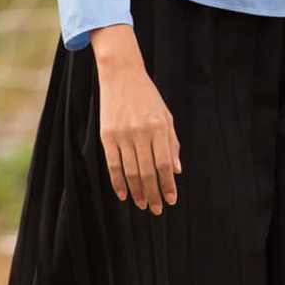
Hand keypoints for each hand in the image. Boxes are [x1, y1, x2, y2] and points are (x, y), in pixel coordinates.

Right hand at [89, 25, 180, 213]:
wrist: (121, 74)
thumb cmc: (148, 96)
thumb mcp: (166, 116)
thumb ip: (172, 143)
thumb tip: (176, 171)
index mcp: (159, 127)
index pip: (165, 164)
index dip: (168, 185)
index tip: (172, 200)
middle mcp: (141, 132)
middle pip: (148, 172)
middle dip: (154, 194)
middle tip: (158, 209)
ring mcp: (122, 134)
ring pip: (131, 172)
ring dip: (138, 192)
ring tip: (143, 204)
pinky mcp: (107, 136)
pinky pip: (113, 165)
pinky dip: (119, 182)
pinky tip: (124, 194)